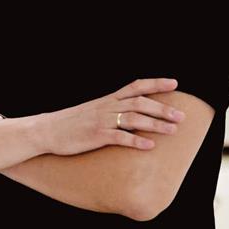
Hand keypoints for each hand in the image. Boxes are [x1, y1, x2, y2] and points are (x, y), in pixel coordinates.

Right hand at [37, 78, 183, 155]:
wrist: (47, 130)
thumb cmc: (71, 123)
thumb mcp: (93, 111)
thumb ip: (111, 110)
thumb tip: (130, 114)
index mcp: (108, 99)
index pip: (136, 86)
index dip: (156, 83)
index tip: (174, 83)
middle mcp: (107, 106)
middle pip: (140, 102)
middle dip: (162, 108)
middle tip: (181, 115)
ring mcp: (102, 121)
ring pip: (134, 119)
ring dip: (155, 124)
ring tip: (173, 130)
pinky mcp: (96, 136)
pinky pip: (120, 138)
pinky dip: (136, 141)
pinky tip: (150, 146)